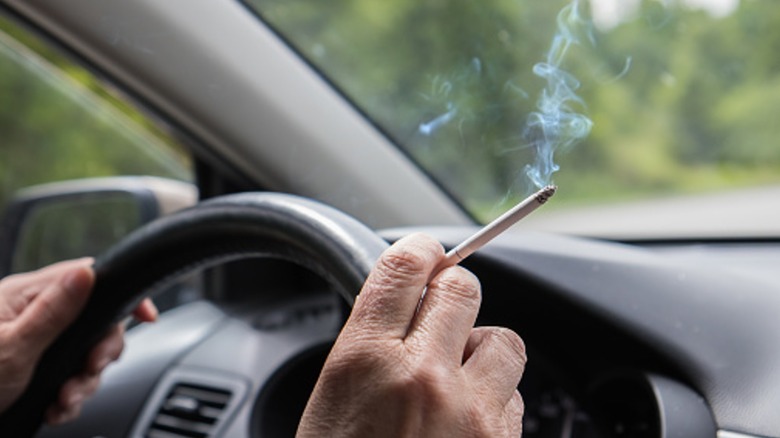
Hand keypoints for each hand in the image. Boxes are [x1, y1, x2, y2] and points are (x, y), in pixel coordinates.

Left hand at [0, 258, 156, 423]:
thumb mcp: (13, 348)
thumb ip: (54, 311)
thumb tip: (87, 273)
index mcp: (25, 296)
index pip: (87, 277)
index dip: (119, 295)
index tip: (144, 316)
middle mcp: (33, 315)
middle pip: (94, 322)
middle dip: (99, 353)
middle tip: (90, 371)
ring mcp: (36, 342)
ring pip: (85, 355)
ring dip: (83, 382)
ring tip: (63, 402)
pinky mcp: (36, 369)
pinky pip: (70, 377)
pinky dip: (69, 397)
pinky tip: (55, 409)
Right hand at [298, 234, 525, 436]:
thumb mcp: (332, 401)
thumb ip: (370, 344)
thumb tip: (407, 301)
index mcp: (365, 360)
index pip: (405, 266)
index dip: (420, 251)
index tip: (426, 254)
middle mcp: (423, 377)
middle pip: (464, 286)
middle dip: (453, 294)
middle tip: (438, 315)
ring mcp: (472, 413)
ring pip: (504, 340)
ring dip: (482, 349)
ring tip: (456, 378)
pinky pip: (515, 394)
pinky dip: (496, 398)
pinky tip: (467, 422)